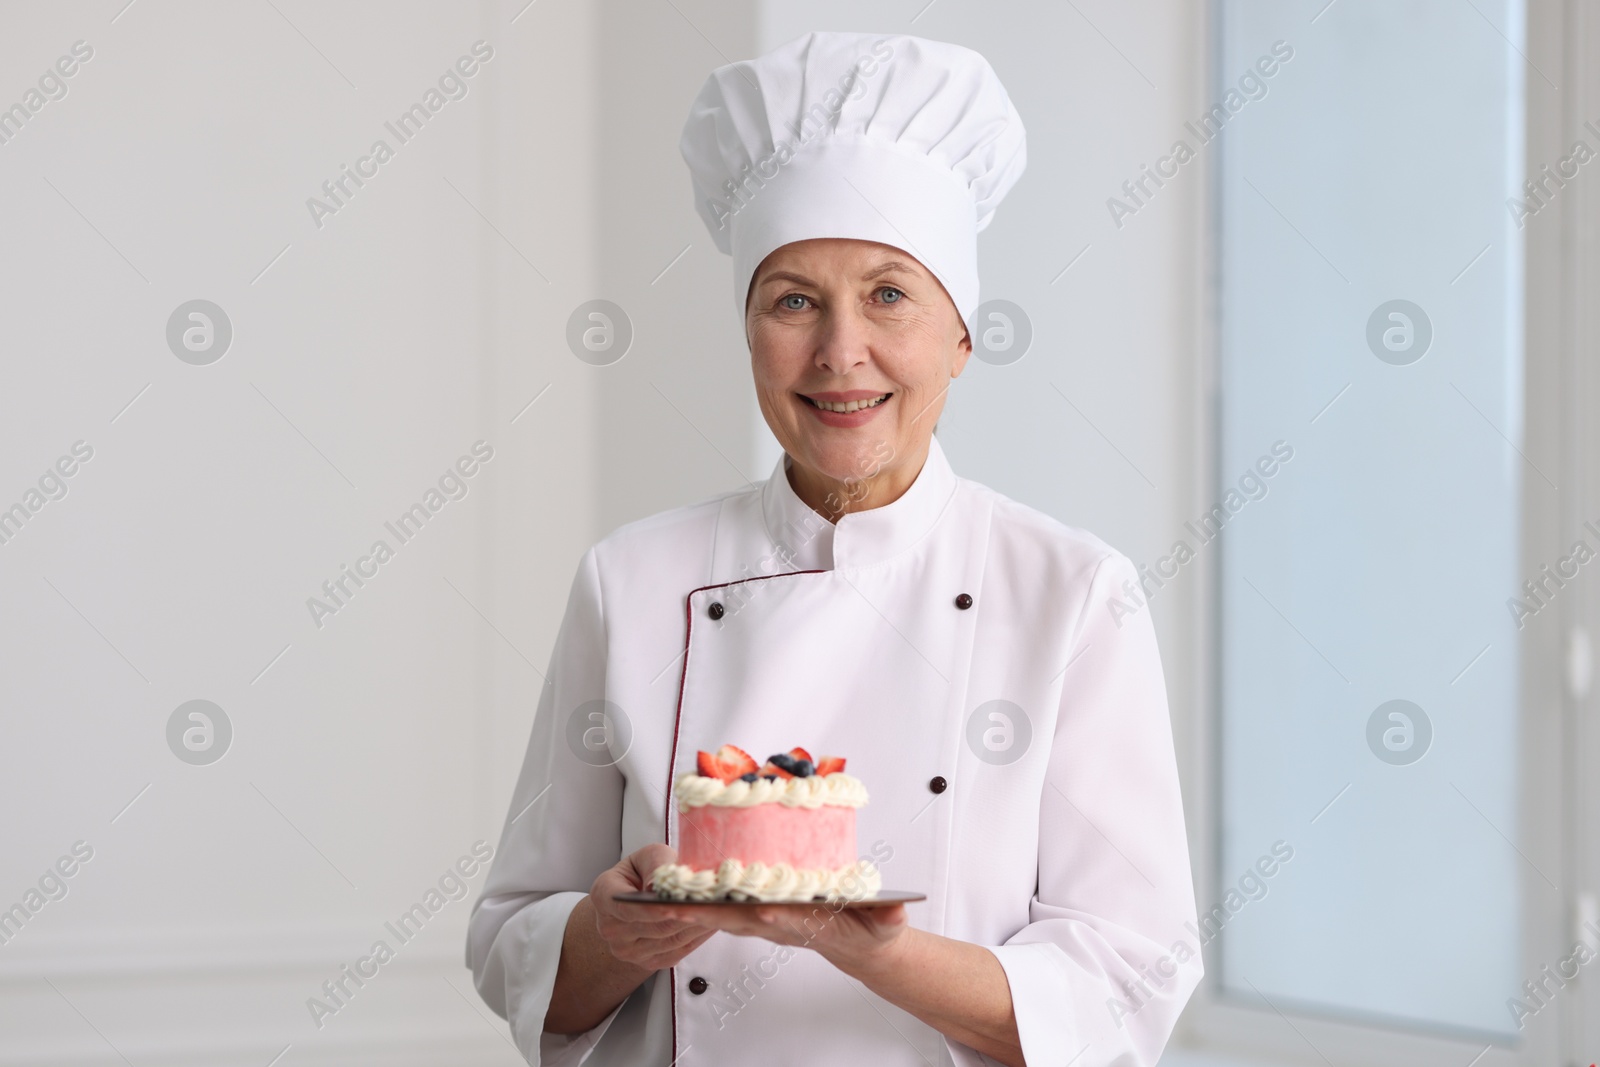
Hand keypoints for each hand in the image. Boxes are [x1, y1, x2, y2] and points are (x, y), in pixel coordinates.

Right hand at [588, 844, 715, 970]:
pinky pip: (678, 952)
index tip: (680, 904)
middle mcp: (610, 928)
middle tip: (714, 905)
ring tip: (718, 911)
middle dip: (687, 915)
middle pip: (655, 927)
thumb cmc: (641, 873)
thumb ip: (656, 863)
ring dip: (698, 926)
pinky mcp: (646, 963)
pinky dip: (698, 938)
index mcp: (604, 895)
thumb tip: (661, 884)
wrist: (633, 899)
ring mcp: (627, 950)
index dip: (656, 908)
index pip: (629, 907)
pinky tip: (711, 922)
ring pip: (671, 941)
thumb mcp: (648, 856)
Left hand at [659, 897, 910, 978]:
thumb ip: (889, 916)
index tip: (754, 907)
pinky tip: (677, 892)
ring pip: (726, 914)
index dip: (770, 914)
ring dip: (694, 910)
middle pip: (741, 918)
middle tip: (676, 906)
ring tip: (660, 900)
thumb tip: (896, 910)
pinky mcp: (760, 915)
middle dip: (710, 913)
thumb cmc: (871, 930)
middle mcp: (781, 924)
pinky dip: (701, 902)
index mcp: (810, 923)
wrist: (860, 946)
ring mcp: (768, 922)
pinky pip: (726, 908)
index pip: (786, 919)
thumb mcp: (887, 923)